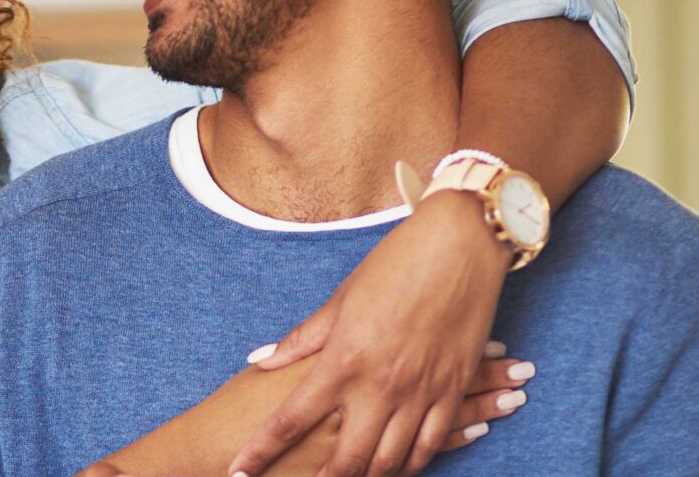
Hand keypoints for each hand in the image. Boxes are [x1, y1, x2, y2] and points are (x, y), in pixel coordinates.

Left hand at [230, 189, 515, 476]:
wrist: (459, 245)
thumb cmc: (395, 266)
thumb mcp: (341, 301)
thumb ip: (302, 340)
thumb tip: (260, 361)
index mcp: (342, 360)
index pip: (290, 419)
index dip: (261, 451)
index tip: (239, 471)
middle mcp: (379, 384)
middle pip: (345, 457)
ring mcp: (419, 391)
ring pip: (391, 460)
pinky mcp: (452, 389)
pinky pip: (432, 443)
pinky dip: (413, 463)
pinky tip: (398, 468)